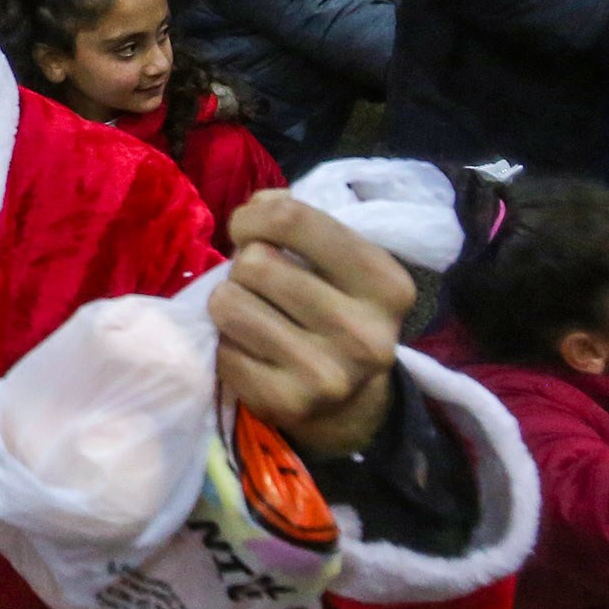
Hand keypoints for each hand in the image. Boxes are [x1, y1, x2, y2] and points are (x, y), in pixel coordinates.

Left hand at [209, 192, 413, 459]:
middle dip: (244, 265)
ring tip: (252, 312)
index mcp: (386, 284)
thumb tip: (260, 204)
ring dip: (228, 302)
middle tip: (256, 282)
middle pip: (255, 263)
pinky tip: (253, 350)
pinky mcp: (286, 403)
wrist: (350, 404)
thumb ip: (301, 223)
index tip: (248, 228)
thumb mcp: (340, 262)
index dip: (254, 216)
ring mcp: (326, 374)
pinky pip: (222, 349)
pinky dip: (226, 344)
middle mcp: (364, 332)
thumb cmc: (336, 310)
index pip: (293, 219)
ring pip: (229, 303)